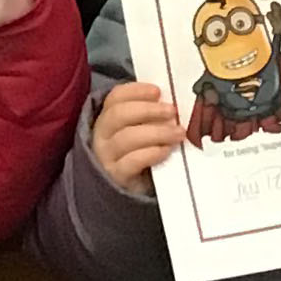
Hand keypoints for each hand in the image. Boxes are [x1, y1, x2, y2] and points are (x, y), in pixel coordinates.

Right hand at [90, 80, 183, 196]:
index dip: (136, 91)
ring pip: (126, 138)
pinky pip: (132, 162)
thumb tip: (172, 103)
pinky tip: (166, 150)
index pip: (116, 97)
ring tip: (178, 133)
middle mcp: (103, 135)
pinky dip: (151, 153)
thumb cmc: (139, 153)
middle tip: (172, 111)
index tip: (157, 91)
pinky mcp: (117, 177)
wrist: (130, 189)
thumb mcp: (141, 131)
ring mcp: (107, 156)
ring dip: (156, 132)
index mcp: (108, 117)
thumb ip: (151, 117)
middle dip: (148, 110)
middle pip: (119, 114)